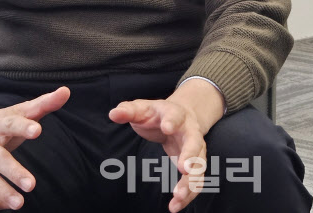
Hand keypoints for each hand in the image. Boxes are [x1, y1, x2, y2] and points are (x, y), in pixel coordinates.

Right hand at [0, 86, 69, 209]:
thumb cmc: (0, 123)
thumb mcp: (19, 112)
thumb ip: (43, 104)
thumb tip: (66, 92)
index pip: (11, 123)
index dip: (24, 126)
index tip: (38, 131)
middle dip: (14, 171)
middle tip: (31, 185)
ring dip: (1, 191)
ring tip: (20, 202)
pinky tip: (6, 204)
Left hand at [109, 79, 222, 212]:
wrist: (182, 115)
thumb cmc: (157, 115)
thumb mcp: (142, 109)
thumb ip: (129, 111)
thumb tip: (113, 114)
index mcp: (175, 113)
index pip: (175, 115)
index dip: (172, 120)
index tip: (167, 128)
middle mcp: (190, 131)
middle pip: (195, 141)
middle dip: (191, 155)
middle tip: (185, 169)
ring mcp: (196, 148)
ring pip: (199, 165)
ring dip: (191, 181)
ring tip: (179, 196)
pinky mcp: (195, 164)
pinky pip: (196, 180)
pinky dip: (189, 193)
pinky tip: (176, 205)